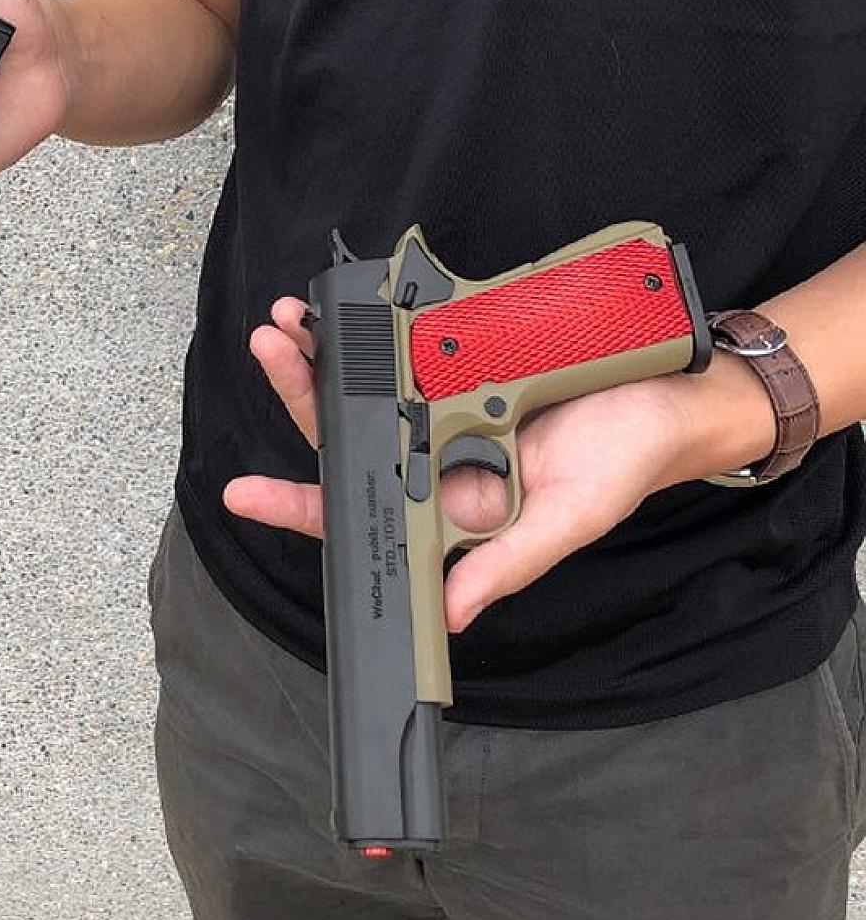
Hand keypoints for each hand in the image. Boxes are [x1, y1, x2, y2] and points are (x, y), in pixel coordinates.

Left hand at [223, 297, 705, 632]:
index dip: (298, 505)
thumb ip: (507, 566)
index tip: (243, 493)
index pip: (358, 510)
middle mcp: (435, 452)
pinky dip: (371, 322)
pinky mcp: (467, 355)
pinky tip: (341, 304)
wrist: (676, 397)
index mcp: (447, 504)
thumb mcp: (568, 521)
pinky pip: (406, 340)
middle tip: (269, 351)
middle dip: (298, 396)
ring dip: (319, 353)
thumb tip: (449, 616)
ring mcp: (446, 400)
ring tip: (285, 321)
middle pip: (345, 433)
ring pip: (364, 383)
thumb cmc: (624, 465)